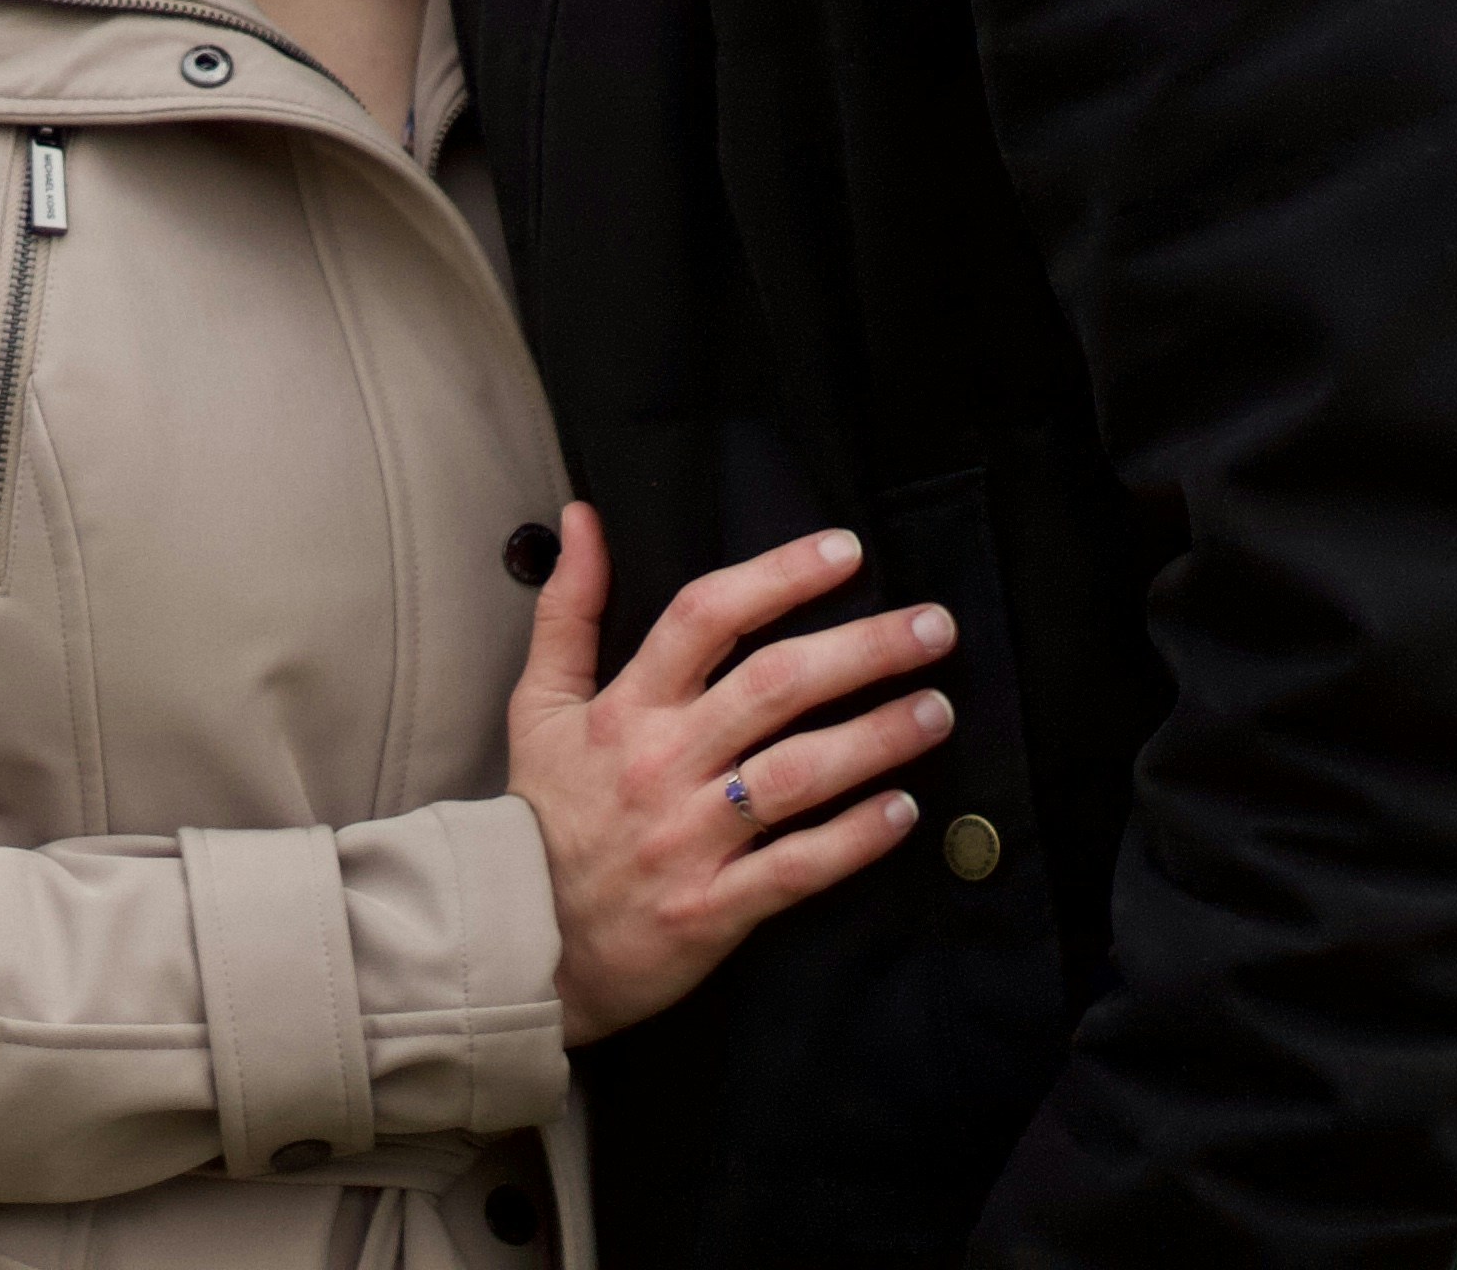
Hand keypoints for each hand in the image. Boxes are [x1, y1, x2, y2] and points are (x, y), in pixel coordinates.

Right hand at [502, 505, 957, 1046]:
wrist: (520, 938)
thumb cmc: (543, 812)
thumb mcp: (540, 704)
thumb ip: (568, 608)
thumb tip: (584, 519)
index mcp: (625, 709)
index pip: (706, 618)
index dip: (778, 577)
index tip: (845, 552)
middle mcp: (662, 763)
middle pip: (774, 686)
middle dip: (863, 649)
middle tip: (933, 628)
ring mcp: (691, 837)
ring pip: (798, 773)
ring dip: (876, 737)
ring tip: (937, 709)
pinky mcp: (713, 907)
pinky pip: (797, 867)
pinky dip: (853, 838)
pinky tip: (903, 810)